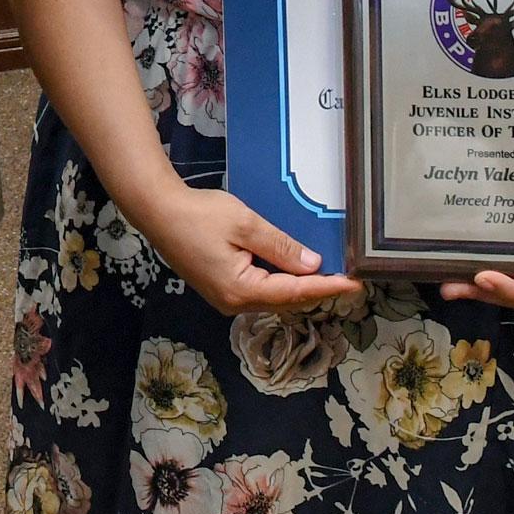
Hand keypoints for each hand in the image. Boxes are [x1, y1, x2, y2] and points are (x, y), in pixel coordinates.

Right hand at [134, 186, 362, 315]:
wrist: (157, 211)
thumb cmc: (199, 214)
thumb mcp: (245, 224)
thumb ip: (280, 246)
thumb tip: (312, 264)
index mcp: (242, 291)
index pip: (296, 292)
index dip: (328, 287)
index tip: (356, 283)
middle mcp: (234, 303)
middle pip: (286, 300)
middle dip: (317, 289)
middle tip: (348, 278)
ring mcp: (225, 298)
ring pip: (273, 296)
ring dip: (299, 287)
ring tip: (329, 275)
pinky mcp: (220, 288)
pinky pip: (259, 290)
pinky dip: (280, 282)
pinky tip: (293, 270)